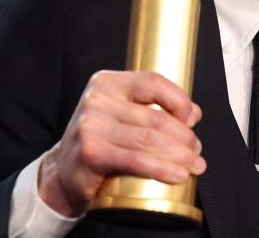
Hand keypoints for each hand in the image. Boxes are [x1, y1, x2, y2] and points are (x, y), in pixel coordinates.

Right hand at [37, 70, 205, 217]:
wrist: (63, 171)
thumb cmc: (98, 141)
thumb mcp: (122, 115)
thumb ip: (154, 108)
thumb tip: (193, 113)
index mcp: (108, 83)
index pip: (153, 82)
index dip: (179, 100)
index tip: (191, 120)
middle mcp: (98, 99)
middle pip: (156, 117)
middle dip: (184, 137)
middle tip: (196, 151)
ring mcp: (92, 125)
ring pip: (150, 140)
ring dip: (179, 155)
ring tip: (194, 165)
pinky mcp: (92, 152)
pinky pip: (137, 161)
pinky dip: (162, 169)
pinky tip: (178, 175)